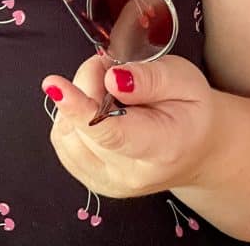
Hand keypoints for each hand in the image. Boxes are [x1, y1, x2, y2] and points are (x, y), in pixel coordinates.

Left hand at [42, 54, 218, 198]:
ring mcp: (108, 182)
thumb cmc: (191, 109)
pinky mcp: (91, 180)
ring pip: (66, 132)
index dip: (78, 107)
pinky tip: (98, 107)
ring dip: (78, 98)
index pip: (111, 132)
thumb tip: (113, 79)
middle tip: (115, 68)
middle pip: (83, 125)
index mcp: (161, 147)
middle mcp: (130, 173)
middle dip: (88, 82)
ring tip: (110, 89)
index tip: (53, 85)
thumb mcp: (185, 79)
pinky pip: (63, 141)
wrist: (196, 149)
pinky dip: (72, 115)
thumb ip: (151, 77)